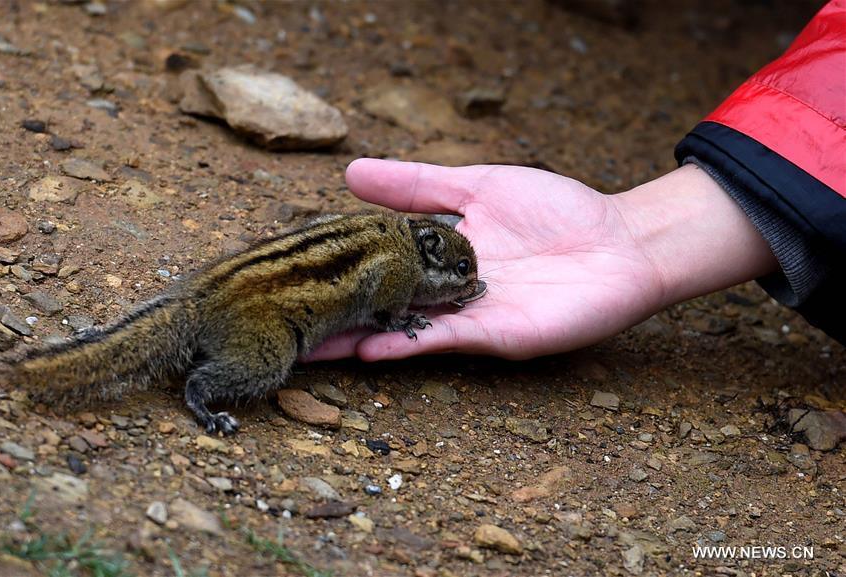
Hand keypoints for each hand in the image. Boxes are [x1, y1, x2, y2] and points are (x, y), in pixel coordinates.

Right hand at [310, 159, 776, 360]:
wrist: (620, 240)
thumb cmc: (555, 208)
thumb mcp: (475, 184)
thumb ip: (416, 183)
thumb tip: (350, 172)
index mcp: (432, 255)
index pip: (369, 264)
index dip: (329, 270)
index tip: (282, 276)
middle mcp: (440, 292)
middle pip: (376, 304)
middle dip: (329, 316)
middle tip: (275, 325)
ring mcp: (463, 318)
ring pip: (398, 330)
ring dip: (353, 341)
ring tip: (304, 348)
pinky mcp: (492, 335)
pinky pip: (439, 340)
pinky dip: (403, 344)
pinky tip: (365, 347)